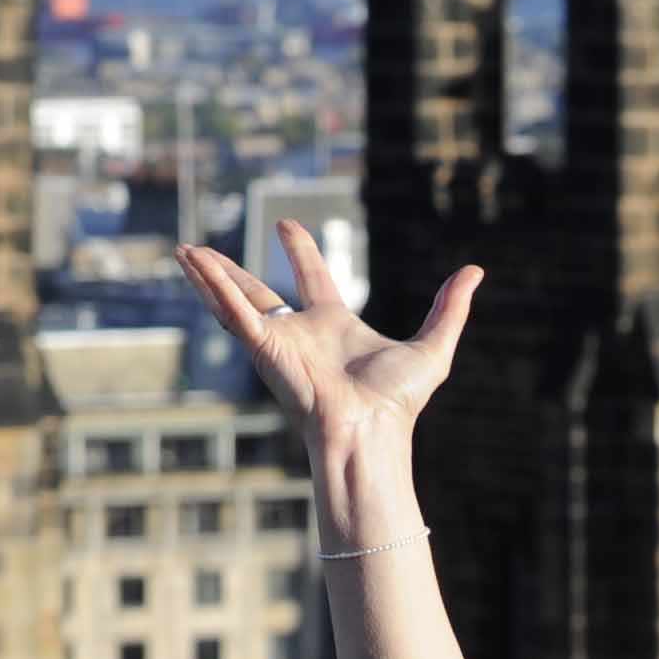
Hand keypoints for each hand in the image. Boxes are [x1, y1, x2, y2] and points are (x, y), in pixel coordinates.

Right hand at [179, 221, 480, 456]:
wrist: (372, 432)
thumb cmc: (398, 405)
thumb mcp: (433, 346)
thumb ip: (451, 308)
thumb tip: (474, 271)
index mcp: (333, 327)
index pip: (312, 280)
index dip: (300, 252)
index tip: (288, 226)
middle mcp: (300, 334)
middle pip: (259, 291)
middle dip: (232, 270)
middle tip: (206, 247)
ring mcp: (279, 342)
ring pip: (236, 300)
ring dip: (209, 276)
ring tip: (183, 251)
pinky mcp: (265, 349)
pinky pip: (234, 313)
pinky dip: (213, 288)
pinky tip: (193, 264)